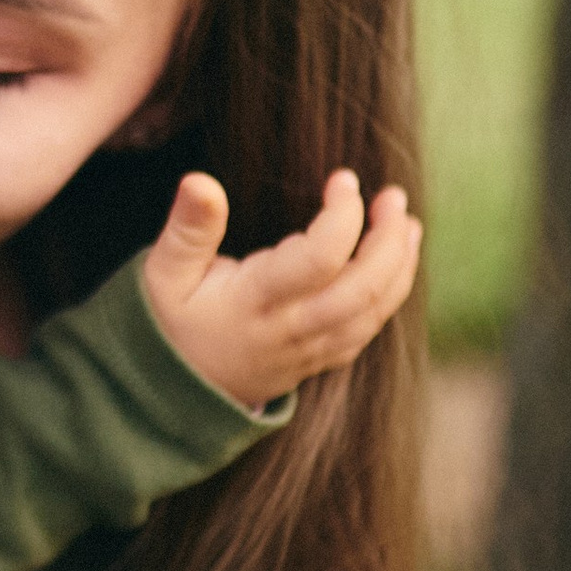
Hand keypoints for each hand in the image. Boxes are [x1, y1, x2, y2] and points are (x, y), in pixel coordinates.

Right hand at [141, 168, 420, 412]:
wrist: (179, 390)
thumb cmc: (174, 320)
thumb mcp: (166, 273)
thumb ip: (188, 228)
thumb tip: (200, 181)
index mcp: (256, 301)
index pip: (319, 259)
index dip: (342, 215)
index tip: (342, 180)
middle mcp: (292, 328)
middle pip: (362, 287)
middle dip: (388, 239)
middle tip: (393, 197)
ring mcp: (312, 348)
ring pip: (374, 311)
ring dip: (399, 265)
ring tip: (404, 223)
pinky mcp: (322, 357)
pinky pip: (369, 329)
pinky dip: (392, 293)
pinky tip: (395, 260)